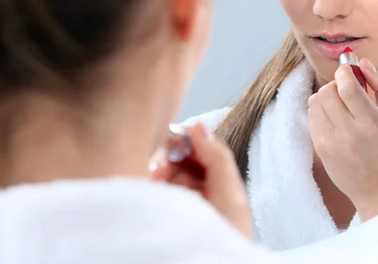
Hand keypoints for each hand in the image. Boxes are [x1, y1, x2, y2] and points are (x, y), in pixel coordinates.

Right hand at [149, 123, 252, 238]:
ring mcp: (176, 198)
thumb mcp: (231, 192)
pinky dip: (146, 183)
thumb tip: (199, 126)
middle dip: (165, 156)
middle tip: (159, 169)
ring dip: (154, 169)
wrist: (213, 260)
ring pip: (159, 169)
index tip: (172, 143)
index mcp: (214, 177)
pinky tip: (146, 187)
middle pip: (174, 154)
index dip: (183, 139)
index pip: (195, 146)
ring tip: (152, 180)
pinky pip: (148, 187)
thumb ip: (218, 157)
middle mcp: (194, 186)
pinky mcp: (160, 208)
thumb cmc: (228, 236)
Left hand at [308, 58, 377, 221]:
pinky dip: (322, 110)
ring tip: (343, 106)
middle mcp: (349, 134)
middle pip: (328, 91)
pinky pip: (312, 116)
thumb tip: (363, 63)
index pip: (347, 88)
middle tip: (349, 91)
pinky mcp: (320, 149)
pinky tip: (336, 118)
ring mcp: (331, 143)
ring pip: (315, 101)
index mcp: (373, 125)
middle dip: (337, 84)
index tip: (350, 70)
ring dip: (328, 96)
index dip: (345, 72)